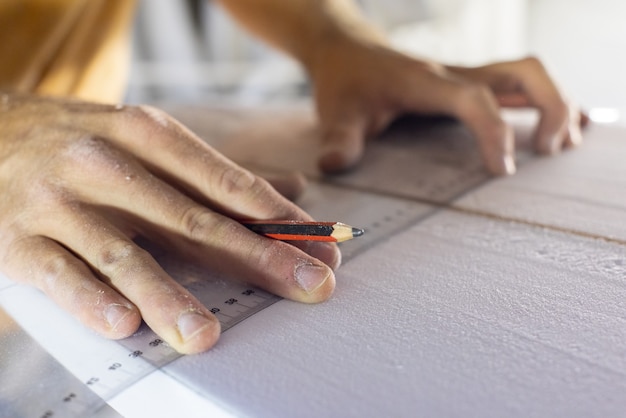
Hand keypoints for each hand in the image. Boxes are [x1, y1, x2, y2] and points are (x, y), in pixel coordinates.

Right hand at [0, 93, 339, 353]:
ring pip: (125, 255)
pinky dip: (90, 300)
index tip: (324, 247)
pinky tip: (124, 324)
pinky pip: (59, 274)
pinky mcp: (19, 240)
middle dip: (257, 257)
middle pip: (193, 220)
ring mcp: (61, 202)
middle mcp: (108, 165)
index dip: (278, 219)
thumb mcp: (151, 142)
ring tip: (209, 334)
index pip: (226, 183)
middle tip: (307, 286)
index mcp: (149, 135)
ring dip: (171, 295)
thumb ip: (221, 172)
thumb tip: (295, 189)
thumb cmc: (87, 144)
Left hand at [309, 36, 584, 174]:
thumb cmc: (346, 81)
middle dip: (550, 107)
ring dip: (556, 103)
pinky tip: (560, 126)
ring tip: (566, 145)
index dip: (494, 131)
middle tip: (549, 152)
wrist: (349, 50)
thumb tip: (331, 167)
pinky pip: (517, 85)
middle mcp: (456, 75)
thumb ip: (339, 138)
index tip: (502, 170)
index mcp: (426, 82)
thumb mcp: (337, 110)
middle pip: (523, 73)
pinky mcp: (470, 84)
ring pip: (528, 75)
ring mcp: (467, 77)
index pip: (474, 99)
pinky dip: (544, 102)